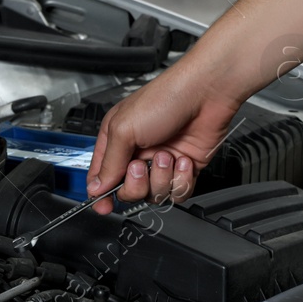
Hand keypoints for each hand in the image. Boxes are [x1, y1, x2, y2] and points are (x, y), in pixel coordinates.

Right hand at [87, 68, 240, 212]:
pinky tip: (183, 160)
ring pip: (154, 194)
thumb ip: (109, 163)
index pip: (102, 175)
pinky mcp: (184, 169)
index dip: (101, 193)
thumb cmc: (165, 98)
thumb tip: (96, 187)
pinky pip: (177, 192)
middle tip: (141, 164)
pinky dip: (181, 180)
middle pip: (128, 191)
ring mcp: (162, 163)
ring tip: (168, 155)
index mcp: (117, 140)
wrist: (206, 94)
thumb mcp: (124, 129)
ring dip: (161, 178)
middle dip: (136, 184)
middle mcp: (138, 152)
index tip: (102, 206)